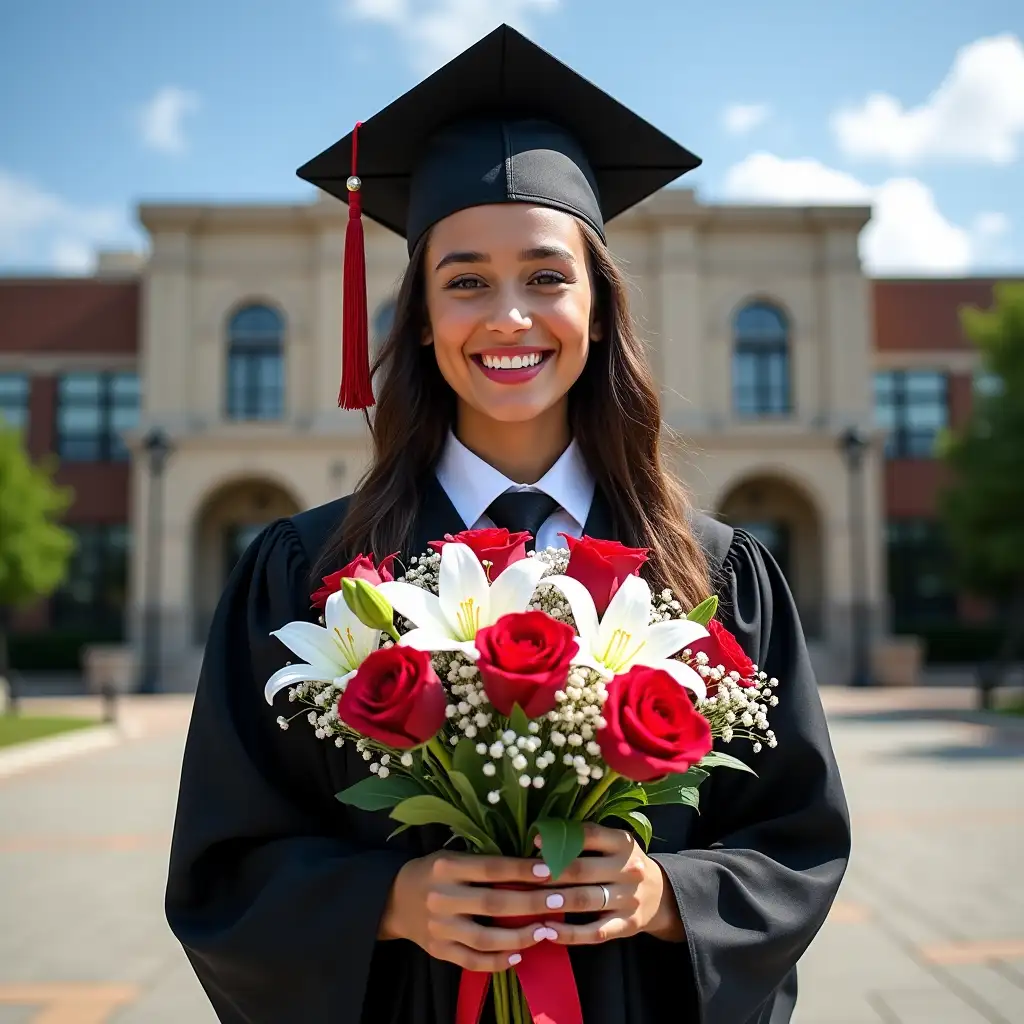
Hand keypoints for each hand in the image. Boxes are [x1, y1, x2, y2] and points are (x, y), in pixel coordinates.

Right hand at [379, 851, 556, 971]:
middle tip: (560, 901)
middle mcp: (442, 897)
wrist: (394, 900)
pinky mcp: (438, 951)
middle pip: (493, 903)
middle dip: (531, 903)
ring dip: (519, 936)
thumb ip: (483, 863)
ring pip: (485, 938)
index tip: (549, 871)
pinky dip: (497, 961)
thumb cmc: (433, 872)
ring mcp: (439, 927)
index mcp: (447, 867)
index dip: (520, 870)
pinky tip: (518, 956)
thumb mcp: (452, 857)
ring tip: (545, 931)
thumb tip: (530, 865)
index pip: (490, 868)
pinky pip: (472, 961)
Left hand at [536, 823, 685, 944]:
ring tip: (532, 902)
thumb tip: (539, 839)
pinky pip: (595, 932)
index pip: (589, 835)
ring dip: (556, 901)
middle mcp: (628, 869)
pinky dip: (570, 933)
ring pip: (586, 900)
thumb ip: (585, 839)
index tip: (535, 843)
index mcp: (623, 843)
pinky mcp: (627, 925)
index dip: (560, 839)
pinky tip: (548, 931)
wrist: (660, 895)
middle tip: (525, 876)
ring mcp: (629, 899)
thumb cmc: (622, 865)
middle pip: (582, 870)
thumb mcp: (613, 844)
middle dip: (552, 873)